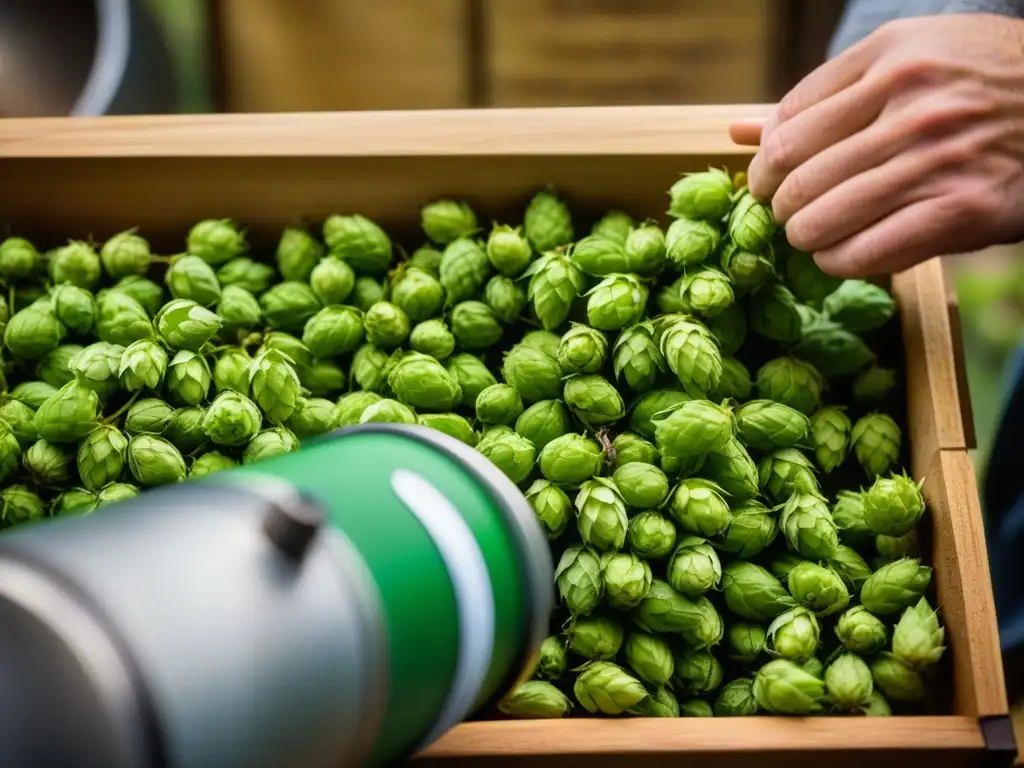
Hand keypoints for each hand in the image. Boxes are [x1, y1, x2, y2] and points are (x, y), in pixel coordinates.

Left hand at [730, 14, 1023, 276]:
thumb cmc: (981, 87)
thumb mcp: (909, 63)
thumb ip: (823, 99)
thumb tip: (739, 131)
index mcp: (890, 57)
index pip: (787, 122)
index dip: (764, 161)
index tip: (770, 179)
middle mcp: (908, 103)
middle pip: (793, 174)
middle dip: (777, 204)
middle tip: (786, 213)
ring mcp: (933, 158)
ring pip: (818, 218)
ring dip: (804, 236)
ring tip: (814, 233)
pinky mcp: (958, 209)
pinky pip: (862, 253)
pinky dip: (837, 262)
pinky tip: (842, 254)